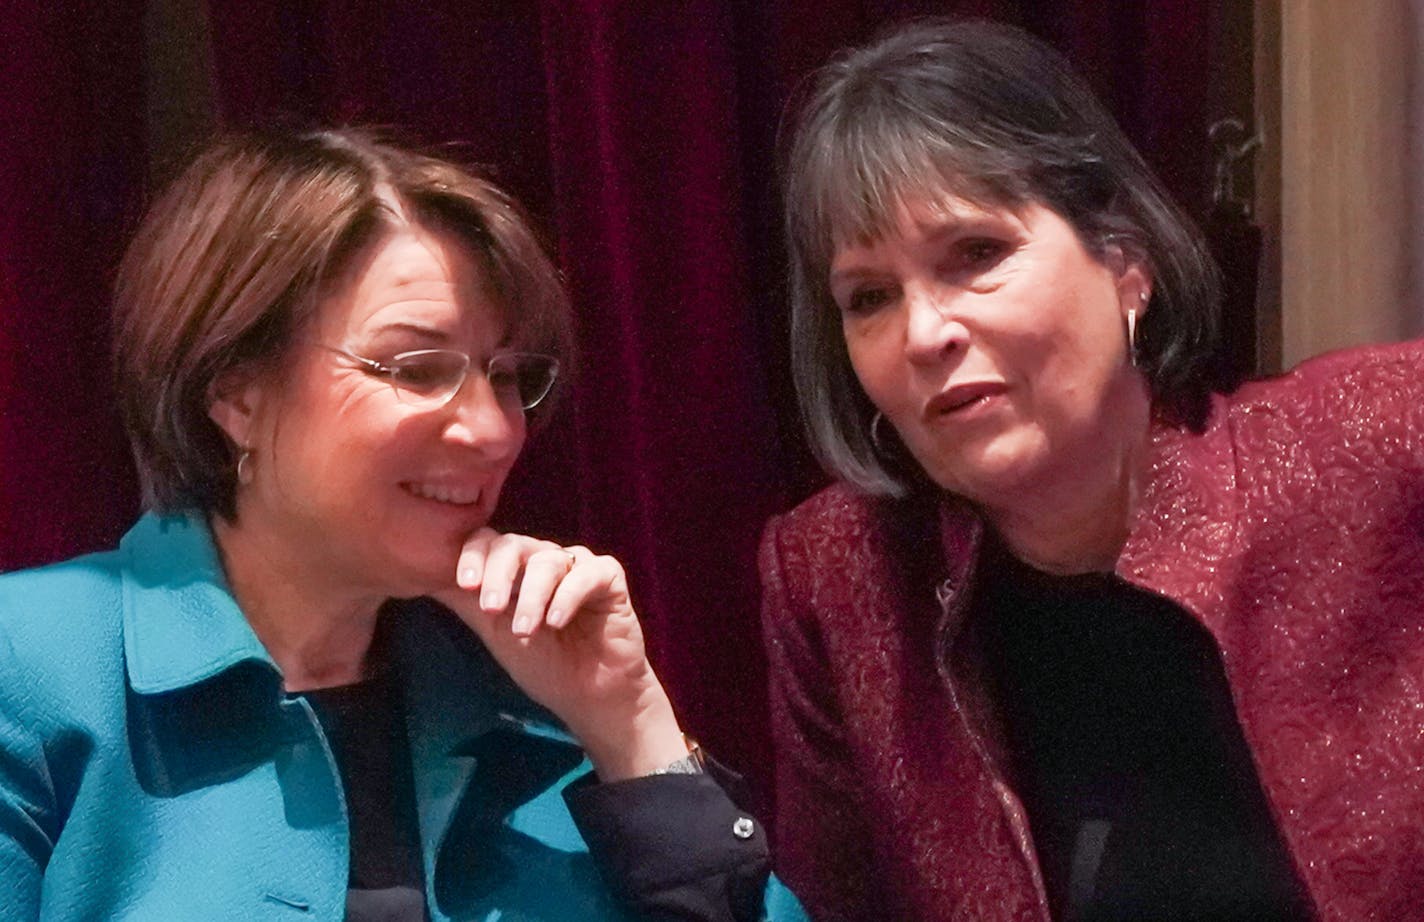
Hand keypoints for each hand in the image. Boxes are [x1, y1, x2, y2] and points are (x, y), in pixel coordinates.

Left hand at [432, 528, 688, 780]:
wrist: (590, 696)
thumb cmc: (543, 665)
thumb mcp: (494, 633)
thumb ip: (466, 603)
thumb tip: (422, 576)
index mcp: (517, 569)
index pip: (489, 542)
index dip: (474, 556)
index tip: (464, 584)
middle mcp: (546, 560)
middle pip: (516, 544)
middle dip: (499, 573)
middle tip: (491, 607)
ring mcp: (578, 566)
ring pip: (549, 561)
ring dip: (532, 596)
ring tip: (525, 630)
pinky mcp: (609, 577)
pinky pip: (587, 573)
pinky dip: (568, 595)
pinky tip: (556, 620)